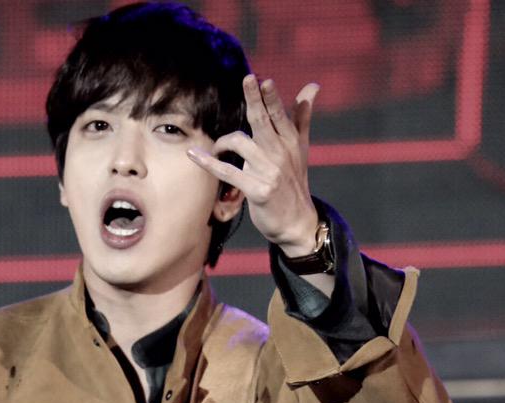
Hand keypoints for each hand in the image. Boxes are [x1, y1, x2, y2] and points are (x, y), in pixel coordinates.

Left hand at [188, 75, 319, 252]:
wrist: (297, 222)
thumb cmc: (294, 182)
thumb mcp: (300, 149)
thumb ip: (302, 117)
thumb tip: (311, 87)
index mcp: (290, 141)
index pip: (279, 114)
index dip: (270, 97)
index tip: (262, 80)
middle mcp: (281, 153)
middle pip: (263, 121)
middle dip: (255, 99)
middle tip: (247, 79)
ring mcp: (270, 171)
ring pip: (241, 143)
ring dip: (223, 142)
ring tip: (217, 148)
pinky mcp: (258, 190)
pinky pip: (228, 172)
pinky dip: (209, 163)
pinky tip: (193, 155)